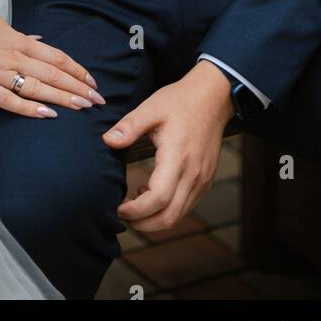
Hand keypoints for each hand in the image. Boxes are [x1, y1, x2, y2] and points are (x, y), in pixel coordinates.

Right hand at [0, 0, 104, 117]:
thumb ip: (20, 37)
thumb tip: (39, 41)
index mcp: (18, 41)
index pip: (56, 57)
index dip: (76, 70)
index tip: (92, 82)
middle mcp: (12, 56)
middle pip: (52, 73)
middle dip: (77, 88)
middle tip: (97, 101)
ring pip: (36, 86)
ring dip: (61, 97)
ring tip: (82, 108)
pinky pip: (8, 98)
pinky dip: (28, 107)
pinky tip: (46, 114)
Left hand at [102, 61, 233, 231]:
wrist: (213, 96)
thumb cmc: (180, 101)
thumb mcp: (151, 107)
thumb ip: (129, 126)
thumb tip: (107, 141)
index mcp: (178, 157)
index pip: (158, 198)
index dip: (136, 210)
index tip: (118, 206)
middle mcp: (193, 174)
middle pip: (169, 217)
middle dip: (142, 224)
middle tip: (121, 214)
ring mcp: (202, 180)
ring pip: (178, 216)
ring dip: (154, 219)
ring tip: (133, 205)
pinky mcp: (205, 180)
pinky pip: (186, 206)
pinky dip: (167, 209)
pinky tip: (151, 192)